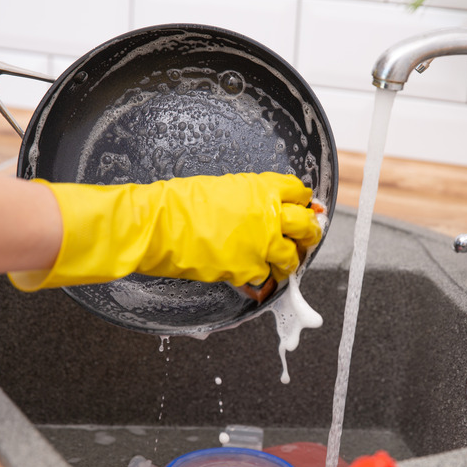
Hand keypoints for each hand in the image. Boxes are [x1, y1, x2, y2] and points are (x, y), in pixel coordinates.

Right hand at [8, 173, 322, 291]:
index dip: (302, 202)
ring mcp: (262, 244)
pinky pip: (266, 277)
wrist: (158, 225)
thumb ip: (250, 197)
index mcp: (263, 188)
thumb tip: (262, 208)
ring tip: (281, 264)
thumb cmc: (179, 202)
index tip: (303, 208)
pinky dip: (262, 279)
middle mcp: (270, 214)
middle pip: (307, 225)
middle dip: (308, 233)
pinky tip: (253, 276)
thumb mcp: (221, 187)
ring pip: (292, 257)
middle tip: (304, 238)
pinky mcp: (249, 270)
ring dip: (288, 261)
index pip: (299, 192)